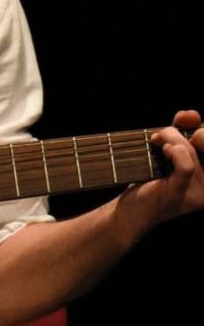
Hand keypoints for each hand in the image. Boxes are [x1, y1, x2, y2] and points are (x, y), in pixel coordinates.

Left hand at [121, 110, 203, 235]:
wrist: (130, 211)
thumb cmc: (150, 179)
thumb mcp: (169, 152)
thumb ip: (182, 133)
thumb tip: (191, 114)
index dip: (200, 125)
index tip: (183, 119)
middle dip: (190, 131)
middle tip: (167, 139)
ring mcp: (199, 192)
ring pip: (191, 149)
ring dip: (168, 137)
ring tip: (155, 142)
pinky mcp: (180, 194)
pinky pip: (186, 166)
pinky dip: (173, 151)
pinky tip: (162, 150)